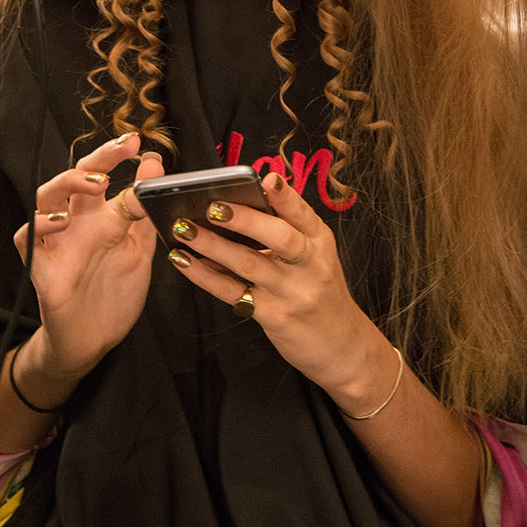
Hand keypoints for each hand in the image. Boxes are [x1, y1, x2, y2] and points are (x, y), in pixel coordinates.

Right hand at [13, 134, 159, 378]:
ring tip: (96, 183)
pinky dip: (40, 226)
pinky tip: (60, 222)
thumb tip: (154, 165)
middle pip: (74, 177)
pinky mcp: (42, 271)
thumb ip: (145, 211)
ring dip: (68, 183)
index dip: (116, 154)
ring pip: (45, 197)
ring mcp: (56, 244)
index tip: (137, 142)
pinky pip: (26, 239)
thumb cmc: (113, 294)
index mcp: (100, 218)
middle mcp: (76, 225)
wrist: (93, 342)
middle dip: (97, 158)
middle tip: (122, 149)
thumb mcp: (139, 249)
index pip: (102, 174)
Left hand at [166, 171, 384, 403]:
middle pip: (279, 237)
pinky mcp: (274, 316)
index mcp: (319, 241)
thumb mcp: (317, 254)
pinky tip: (184, 261)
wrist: (343, 347)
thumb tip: (244, 201)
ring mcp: (292, 293)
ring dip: (212, 245)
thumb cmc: (322, 290)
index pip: (303, 214)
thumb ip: (290, 229)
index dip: (285, 196)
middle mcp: (310, 265)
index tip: (267, 179)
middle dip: (245, 219)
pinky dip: (204, 275)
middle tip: (213, 206)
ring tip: (183, 228)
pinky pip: (232, 292)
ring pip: (249, 263)